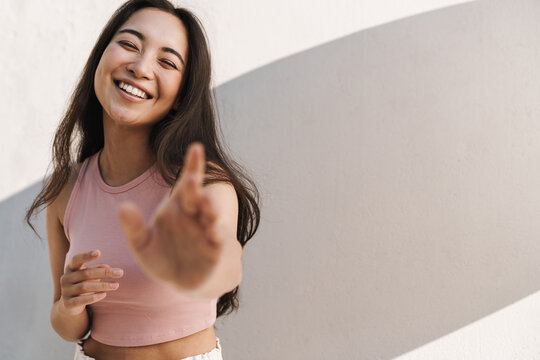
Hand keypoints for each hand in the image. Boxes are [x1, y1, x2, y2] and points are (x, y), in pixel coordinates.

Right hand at [59, 250, 123, 315]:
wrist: (69, 305)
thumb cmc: (82, 284)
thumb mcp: (89, 276)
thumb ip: (97, 269)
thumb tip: (107, 266)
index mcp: (71, 268)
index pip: (76, 259)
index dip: (86, 256)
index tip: (99, 252)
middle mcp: (66, 278)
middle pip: (86, 274)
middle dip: (105, 273)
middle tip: (121, 272)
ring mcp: (65, 291)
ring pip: (85, 287)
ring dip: (102, 285)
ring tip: (116, 285)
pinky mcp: (68, 304)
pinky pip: (81, 300)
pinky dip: (93, 297)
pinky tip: (104, 294)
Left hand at [118, 142, 222, 292]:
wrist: (179, 281)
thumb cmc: (161, 257)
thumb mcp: (141, 245)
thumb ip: (133, 227)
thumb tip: (122, 207)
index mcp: (177, 206)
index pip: (185, 182)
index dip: (192, 165)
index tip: (196, 147)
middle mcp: (194, 214)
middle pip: (195, 195)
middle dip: (194, 187)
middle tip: (190, 180)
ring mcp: (206, 229)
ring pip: (209, 214)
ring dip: (209, 208)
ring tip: (207, 203)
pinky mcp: (214, 247)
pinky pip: (217, 238)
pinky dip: (217, 233)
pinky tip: (214, 232)